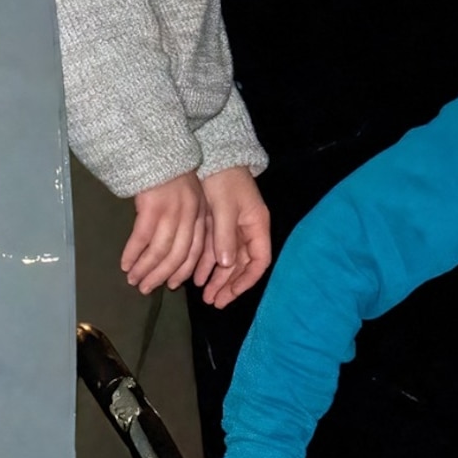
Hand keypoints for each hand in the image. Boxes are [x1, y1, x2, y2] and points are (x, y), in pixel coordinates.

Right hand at [121, 172, 209, 293]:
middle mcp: (190, 216)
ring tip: (133, 280)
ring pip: (161, 252)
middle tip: (146, 289)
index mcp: (201, 215)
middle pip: (178, 256)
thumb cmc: (169, 173)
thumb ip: (186, 221)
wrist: (158, 147)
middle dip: (161, 276)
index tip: (170, 284)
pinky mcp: (152, 207)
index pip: (195, 252)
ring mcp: (172, 212)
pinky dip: (133, 254)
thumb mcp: (188, 196)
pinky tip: (125, 264)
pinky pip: (142, 239)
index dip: (182, 271)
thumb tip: (172, 251)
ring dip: (146, 269)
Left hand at [195, 165, 273, 305]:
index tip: (230, 294)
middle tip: (214, 302)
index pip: (259, 261)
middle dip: (229, 285)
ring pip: (229, 261)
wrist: (215, 156)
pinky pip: (218, 250)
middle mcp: (249, 231)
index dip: (246, 281)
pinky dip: (209, 265)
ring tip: (205, 295)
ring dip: (218, 278)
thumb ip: (225, 236)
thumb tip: (226, 265)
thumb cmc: (224, 180)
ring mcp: (236, 229)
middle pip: (243, 265)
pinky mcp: (222, 225)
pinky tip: (198, 277)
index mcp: (257, 226)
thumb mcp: (224, 207)